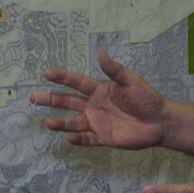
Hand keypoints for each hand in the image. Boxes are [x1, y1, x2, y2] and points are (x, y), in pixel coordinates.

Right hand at [29, 50, 166, 149]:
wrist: (160, 122)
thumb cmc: (148, 99)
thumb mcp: (132, 82)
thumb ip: (115, 70)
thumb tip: (102, 53)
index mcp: (101, 91)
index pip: (77, 83)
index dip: (63, 78)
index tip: (47, 74)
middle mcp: (96, 106)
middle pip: (69, 102)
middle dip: (51, 99)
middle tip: (33, 97)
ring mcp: (99, 122)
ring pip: (75, 122)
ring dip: (61, 123)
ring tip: (48, 123)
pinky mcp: (105, 138)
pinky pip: (88, 139)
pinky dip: (79, 139)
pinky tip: (69, 138)